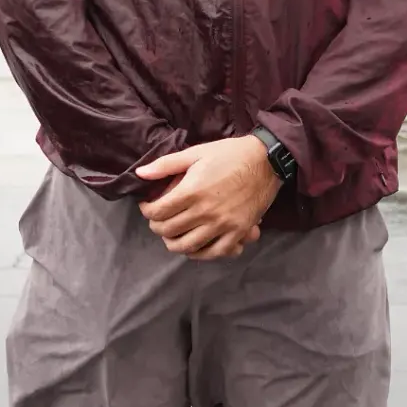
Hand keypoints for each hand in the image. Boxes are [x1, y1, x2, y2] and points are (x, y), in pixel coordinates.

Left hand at [135, 135, 280, 258]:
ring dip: (174, 243)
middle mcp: (205, 212)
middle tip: (159, 219)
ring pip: (188, 246)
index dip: (147, 211)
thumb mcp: (196, 153)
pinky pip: (215, 253)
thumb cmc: (229, 154)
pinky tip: (195, 247)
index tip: (147, 206)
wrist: (266, 161)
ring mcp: (223, 225)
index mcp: (192, 191)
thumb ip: (166, 165)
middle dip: (157, 226)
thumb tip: (140, 174)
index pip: (158, 212)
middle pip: (169, 231)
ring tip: (172, 235)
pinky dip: (201, 254)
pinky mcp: (238, 232)